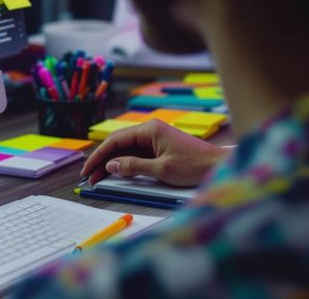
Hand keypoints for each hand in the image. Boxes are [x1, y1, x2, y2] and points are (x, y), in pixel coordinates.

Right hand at [80, 119, 229, 186]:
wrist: (220, 166)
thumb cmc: (195, 166)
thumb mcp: (162, 169)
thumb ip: (133, 166)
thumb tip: (111, 166)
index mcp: (150, 130)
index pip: (115, 140)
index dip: (99, 156)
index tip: (88, 170)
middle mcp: (150, 131)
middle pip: (118, 144)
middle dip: (102, 160)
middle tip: (89, 177)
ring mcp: (155, 139)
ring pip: (126, 150)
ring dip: (112, 163)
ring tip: (99, 178)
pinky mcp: (160, 148)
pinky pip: (137, 154)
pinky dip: (125, 164)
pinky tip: (117, 173)